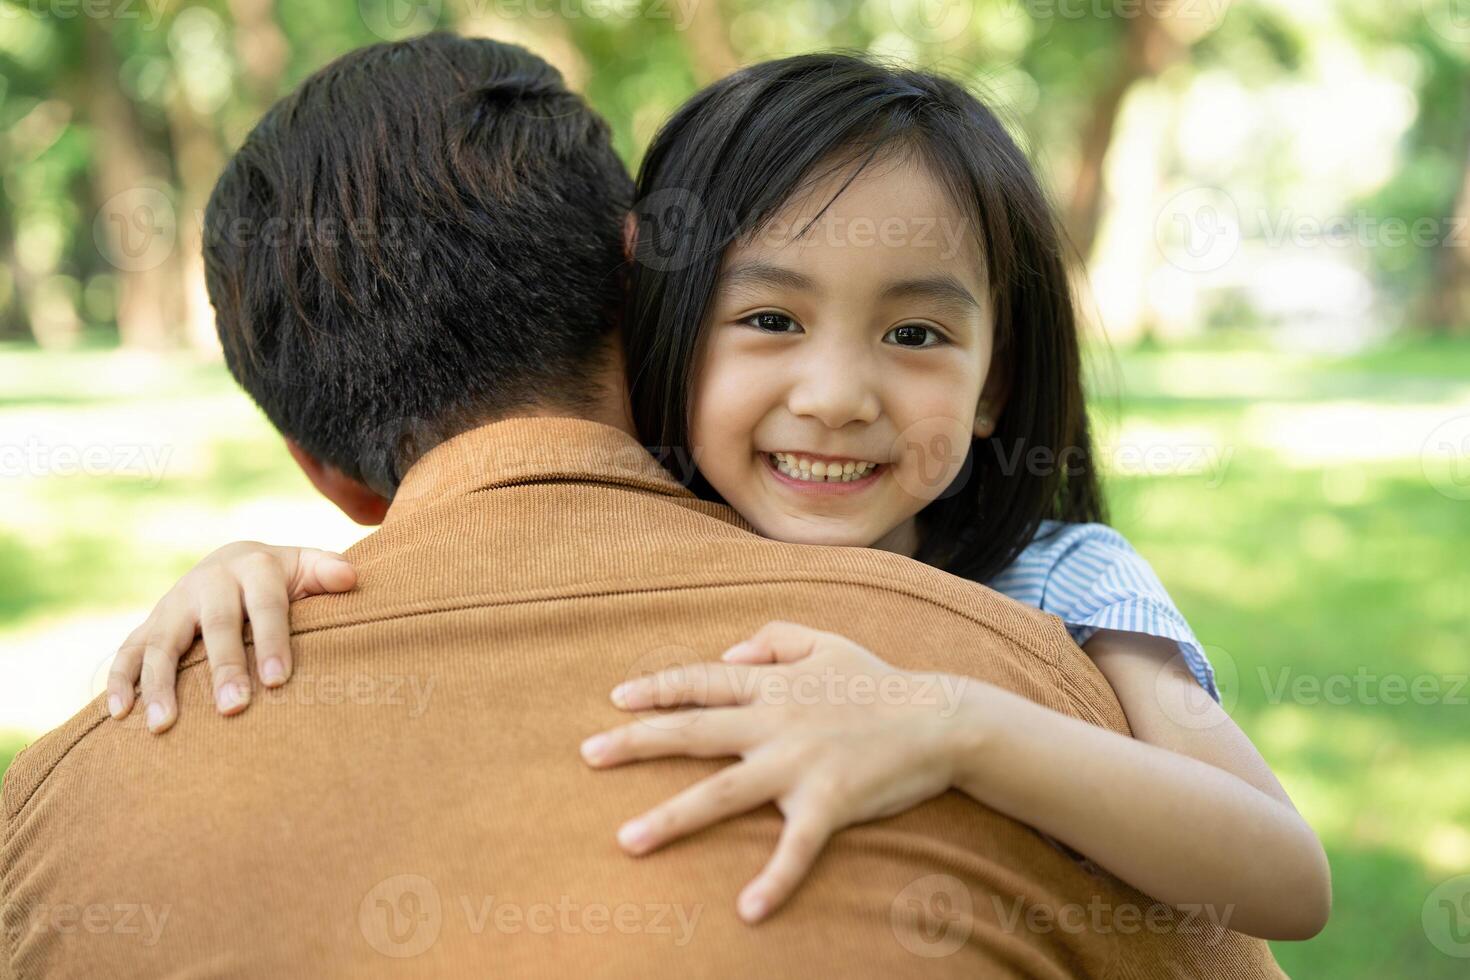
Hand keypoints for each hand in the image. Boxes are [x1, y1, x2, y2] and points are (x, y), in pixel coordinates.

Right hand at [108, 542, 356, 732]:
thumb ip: (327, 571)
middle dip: (224, 668)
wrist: (235, 563)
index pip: (266, 606)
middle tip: (233, 708)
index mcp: (253, 566)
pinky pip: (128, 651)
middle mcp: (209, 581)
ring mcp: (174, 603)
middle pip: (216, 626)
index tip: (278, 680)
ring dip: (160, 684)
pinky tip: (121, 713)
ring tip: (164, 723)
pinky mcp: (149, 623)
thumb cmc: (284, 579)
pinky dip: (120, 680)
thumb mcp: (307, 567)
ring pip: (162, 642)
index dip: (271, 641)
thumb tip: (350, 578)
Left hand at [579, 621, 975, 923]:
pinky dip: (773, 880)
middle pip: (693, 731)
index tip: (616, 699)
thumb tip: (730, 654)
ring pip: (723, 792)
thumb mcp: (826, 642)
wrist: (943, 718)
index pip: (702, 682)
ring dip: (672, 818)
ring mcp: (799, 763)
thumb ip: (774, 638)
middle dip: (636, 742)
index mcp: (773, 684)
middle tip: (588, 754)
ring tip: (627, 841)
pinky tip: (748, 910)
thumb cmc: (881, 681)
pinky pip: (795, 847)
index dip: (657, 688)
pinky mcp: (830, 802)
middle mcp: (776, 721)